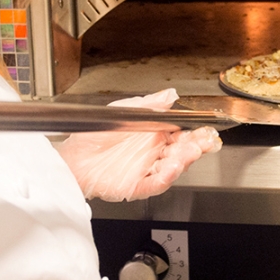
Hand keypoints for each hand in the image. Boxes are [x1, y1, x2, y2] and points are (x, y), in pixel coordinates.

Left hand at [57, 89, 221, 201]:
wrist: (73, 156)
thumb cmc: (95, 133)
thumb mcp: (124, 110)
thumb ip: (150, 104)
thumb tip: (171, 94)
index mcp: (154, 135)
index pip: (182, 134)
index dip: (196, 132)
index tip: (206, 128)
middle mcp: (153, 153)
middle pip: (182, 152)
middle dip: (196, 146)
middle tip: (205, 141)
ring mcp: (146, 170)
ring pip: (172, 167)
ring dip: (183, 161)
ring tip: (189, 152)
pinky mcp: (137, 185)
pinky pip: (155, 183)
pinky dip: (165, 178)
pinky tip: (171, 168)